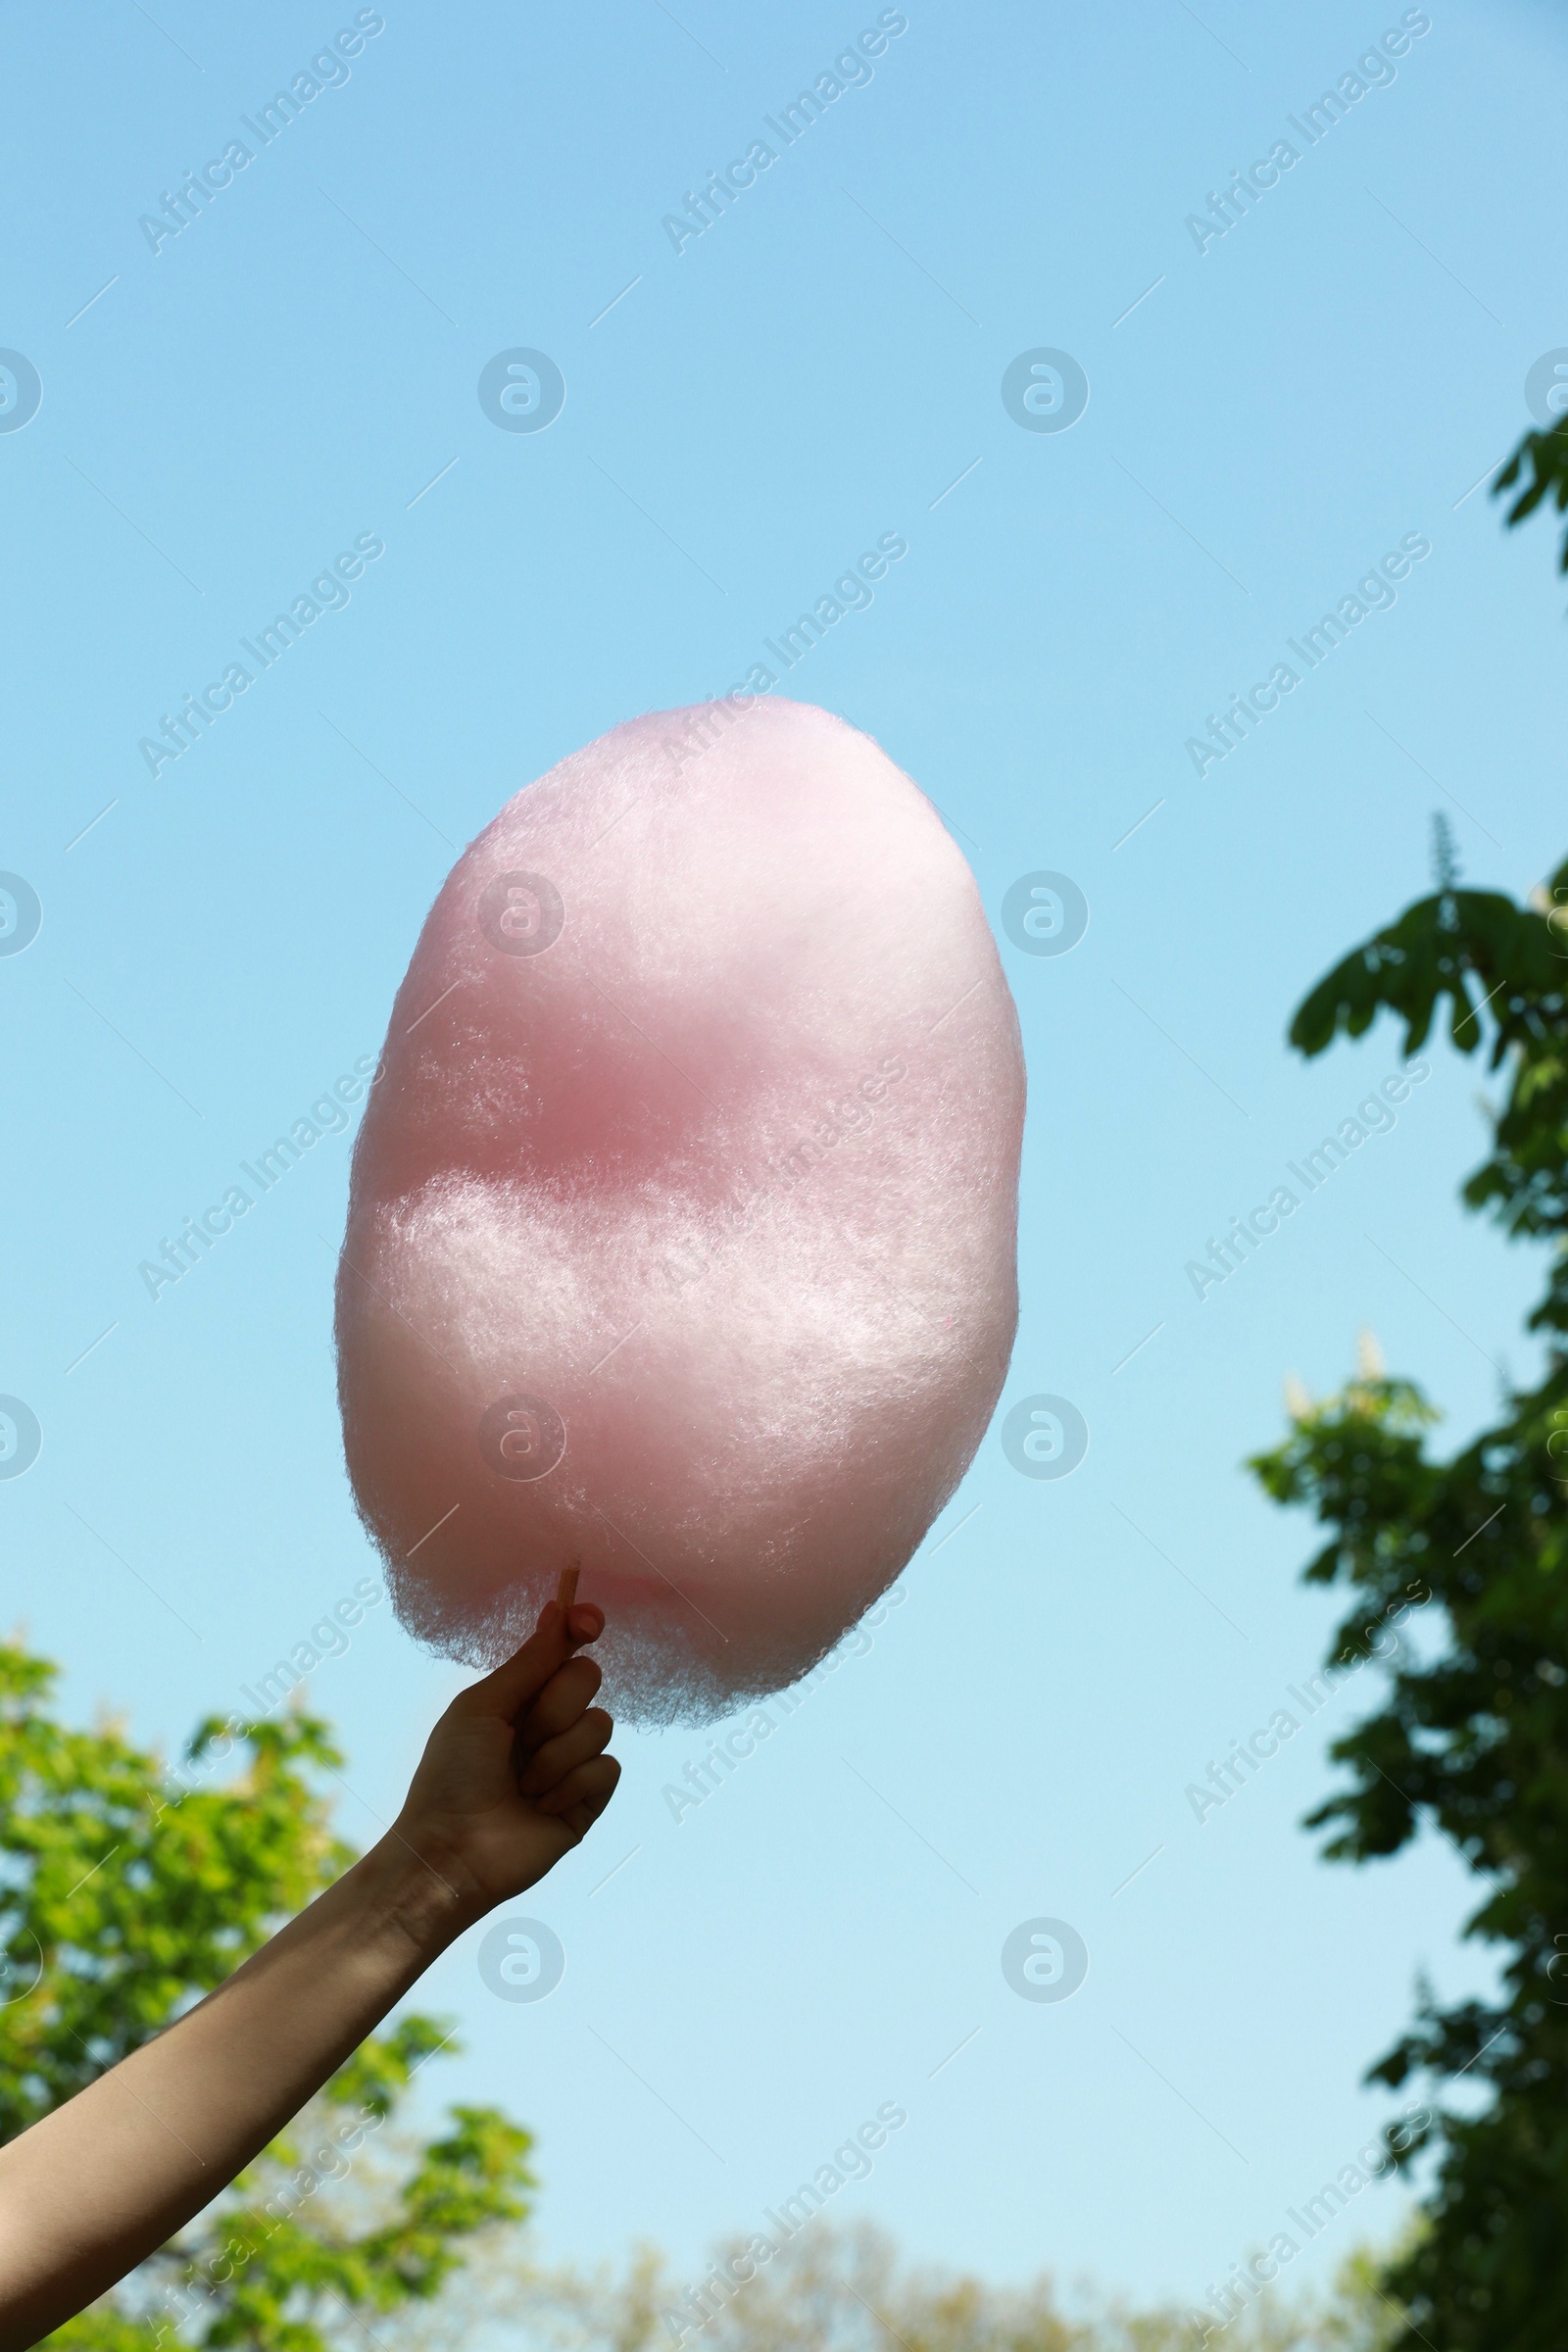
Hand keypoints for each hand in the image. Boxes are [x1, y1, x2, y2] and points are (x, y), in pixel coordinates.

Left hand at [392, 1599, 618, 1921]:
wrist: (453, 1849)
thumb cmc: (452, 1775)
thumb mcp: (482, 1707)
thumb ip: (528, 1662)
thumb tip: (559, 1610)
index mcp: (521, 1696)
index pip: (564, 1648)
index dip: (581, 1628)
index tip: (588, 1622)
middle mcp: (550, 1723)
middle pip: (587, 1678)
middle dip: (553, 1707)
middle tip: (520, 1740)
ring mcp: (572, 1761)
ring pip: (600, 1724)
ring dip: (556, 1756)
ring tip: (523, 1787)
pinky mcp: (589, 1800)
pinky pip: (608, 1768)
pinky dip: (572, 1786)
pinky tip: (542, 1807)